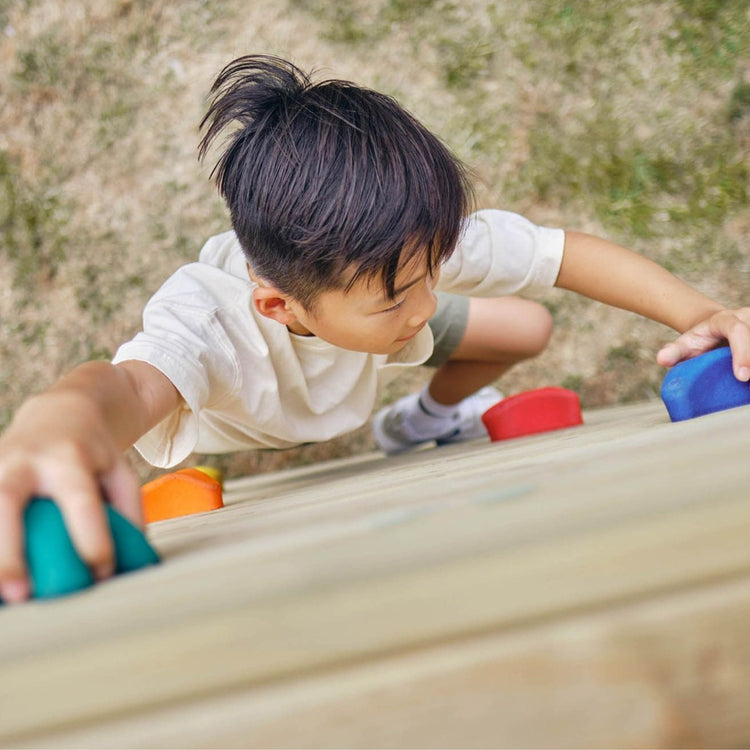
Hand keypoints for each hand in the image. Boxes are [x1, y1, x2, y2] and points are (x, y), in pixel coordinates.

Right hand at [0, 391, 141, 603]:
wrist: (57, 413)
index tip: (101, 572)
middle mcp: (25, 461)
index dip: (91, 538)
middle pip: (9, 501)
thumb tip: (132, 558)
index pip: (81, 501)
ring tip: (1, 596)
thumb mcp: (120, 470)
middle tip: (20, 594)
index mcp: (69, 459)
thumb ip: (129, 509)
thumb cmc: (92, 453)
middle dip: (10, 549)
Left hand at [657, 307, 749, 381]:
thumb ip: (674, 351)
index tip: (742, 376)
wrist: (714, 329)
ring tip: (748, 388)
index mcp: (727, 320)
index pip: (737, 331)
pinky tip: (748, 387)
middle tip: (748, 385)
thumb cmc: (699, 340)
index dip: (742, 352)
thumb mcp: (685, 344)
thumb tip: (662, 359)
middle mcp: (747, 317)